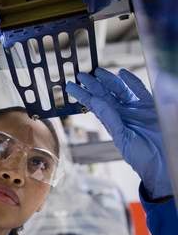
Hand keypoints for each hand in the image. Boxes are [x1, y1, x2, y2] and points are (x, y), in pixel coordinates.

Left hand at [66, 67, 171, 198]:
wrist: (164, 162)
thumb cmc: (142, 157)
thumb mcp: (122, 138)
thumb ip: (110, 119)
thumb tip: (95, 102)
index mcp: (111, 122)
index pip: (93, 105)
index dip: (82, 95)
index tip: (70, 86)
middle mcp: (121, 113)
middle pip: (104, 95)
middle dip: (92, 85)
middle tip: (80, 74)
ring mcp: (135, 108)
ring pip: (119, 90)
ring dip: (108, 80)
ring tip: (97, 72)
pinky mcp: (150, 106)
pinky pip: (139, 90)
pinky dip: (132, 81)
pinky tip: (122, 73)